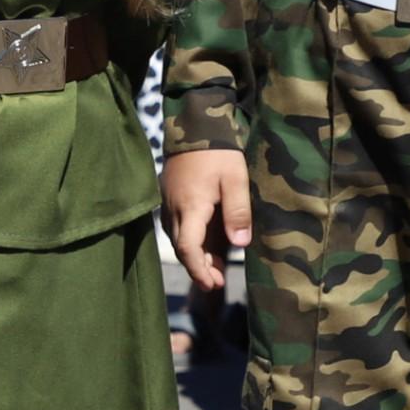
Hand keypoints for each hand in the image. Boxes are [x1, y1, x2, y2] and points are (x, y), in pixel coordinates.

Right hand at [161, 148, 251, 293]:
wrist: (195, 126)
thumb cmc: (219, 153)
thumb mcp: (236, 180)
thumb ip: (238, 212)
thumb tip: (240, 244)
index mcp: (191, 207)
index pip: (188, 248)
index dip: (198, 269)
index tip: (211, 284)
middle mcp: (174, 209)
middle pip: (182, 248)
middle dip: (198, 268)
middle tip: (217, 282)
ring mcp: (170, 204)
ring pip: (178, 239)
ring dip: (195, 256)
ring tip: (215, 269)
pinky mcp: (171, 199)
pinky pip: (178, 228)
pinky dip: (191, 242)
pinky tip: (207, 247)